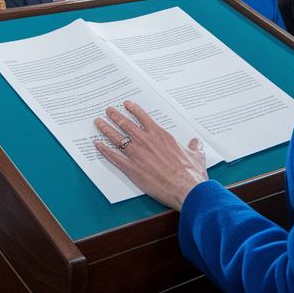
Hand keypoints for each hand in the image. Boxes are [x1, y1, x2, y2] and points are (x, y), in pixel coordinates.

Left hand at [93, 101, 208, 210]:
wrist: (186, 189)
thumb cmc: (191, 174)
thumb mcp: (196, 156)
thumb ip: (194, 147)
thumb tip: (196, 143)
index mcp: (161, 136)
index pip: (144, 118)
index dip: (134, 110)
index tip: (126, 104)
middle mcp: (146, 142)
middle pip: (126, 125)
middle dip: (115, 116)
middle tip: (108, 110)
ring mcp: (137, 155)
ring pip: (117, 138)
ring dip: (106, 129)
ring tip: (98, 122)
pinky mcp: (132, 169)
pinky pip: (114, 157)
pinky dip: (104, 150)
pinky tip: (97, 145)